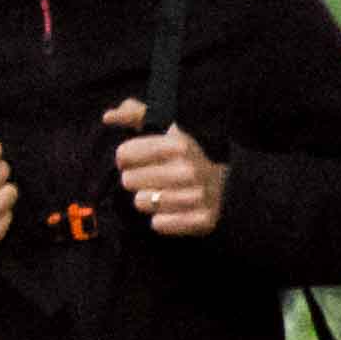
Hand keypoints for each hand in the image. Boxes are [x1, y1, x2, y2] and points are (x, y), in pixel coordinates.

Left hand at [103, 99, 225, 236]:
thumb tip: (108, 116)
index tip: (136, 159)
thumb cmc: (190, 153)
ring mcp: (197, 196)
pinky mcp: (202, 220)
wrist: (232, 182)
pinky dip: (163, 219)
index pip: (124, 154)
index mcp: (179, 144)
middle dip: (137, 179)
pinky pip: (158, 224)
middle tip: (153, 177)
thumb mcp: (167, 128)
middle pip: (128, 180)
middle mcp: (188, 170)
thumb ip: (136, 115)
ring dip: (148, 199)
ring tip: (164, 192)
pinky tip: (174, 209)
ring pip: (140, 203)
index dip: (126, 157)